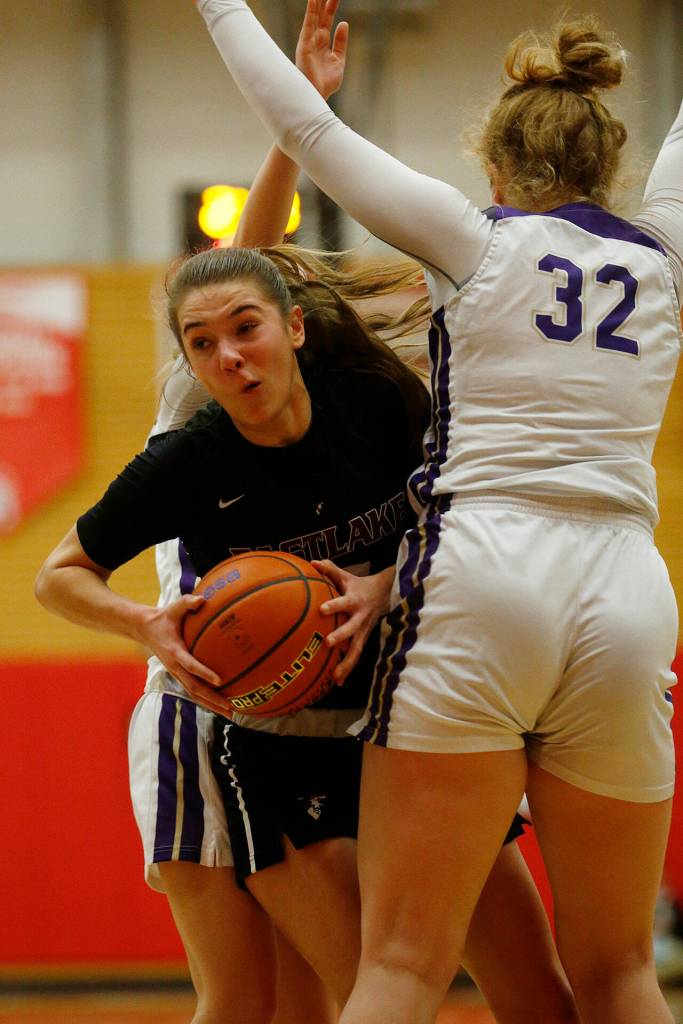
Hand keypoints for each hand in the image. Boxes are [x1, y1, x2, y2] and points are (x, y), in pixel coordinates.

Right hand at [138, 594, 227, 709]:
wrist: (144, 629)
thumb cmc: (163, 617)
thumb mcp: (173, 607)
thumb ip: (188, 602)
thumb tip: (202, 598)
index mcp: (174, 651)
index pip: (191, 665)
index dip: (205, 673)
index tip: (220, 680)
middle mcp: (175, 667)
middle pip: (194, 688)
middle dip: (212, 699)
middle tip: (231, 707)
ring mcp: (176, 673)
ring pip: (194, 693)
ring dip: (211, 704)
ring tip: (230, 713)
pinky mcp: (179, 675)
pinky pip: (193, 690)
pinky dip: (206, 698)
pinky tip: (221, 704)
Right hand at [296, 0, 348, 100]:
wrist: (317, 97)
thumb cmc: (325, 84)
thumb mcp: (338, 61)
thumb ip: (341, 43)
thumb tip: (344, 23)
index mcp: (324, 42)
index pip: (328, 19)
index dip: (332, 6)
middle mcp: (315, 39)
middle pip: (321, 14)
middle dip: (326, 0)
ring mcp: (309, 41)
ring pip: (314, 16)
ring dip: (317, 1)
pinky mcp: (304, 45)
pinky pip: (308, 24)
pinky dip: (311, 11)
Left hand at [312, 561, 394, 682]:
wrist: (385, 594)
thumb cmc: (358, 585)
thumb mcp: (346, 576)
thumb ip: (330, 570)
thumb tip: (312, 562)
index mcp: (354, 600)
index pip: (343, 602)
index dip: (334, 605)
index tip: (322, 610)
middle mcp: (360, 617)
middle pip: (352, 628)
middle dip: (341, 636)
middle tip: (328, 643)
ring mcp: (363, 631)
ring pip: (356, 649)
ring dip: (347, 663)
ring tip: (335, 677)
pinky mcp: (363, 639)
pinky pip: (355, 656)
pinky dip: (347, 669)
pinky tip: (337, 683)